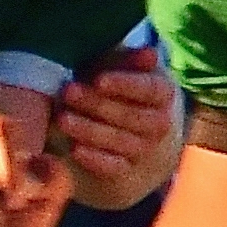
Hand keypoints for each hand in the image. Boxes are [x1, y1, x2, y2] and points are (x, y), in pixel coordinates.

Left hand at [54, 49, 181, 205]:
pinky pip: (113, 168)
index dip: (125, 85)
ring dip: (90, 130)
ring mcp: (145, 150)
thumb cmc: (119, 91)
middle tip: (68, 91)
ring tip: (63, 118)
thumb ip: (132, 60)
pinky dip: (94, 159)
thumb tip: (150, 53)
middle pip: (131, 115)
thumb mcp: (125, 70)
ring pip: (120, 141)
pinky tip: (75, 149)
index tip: (99, 80)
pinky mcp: (126, 173)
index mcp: (163, 94)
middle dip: (97, 104)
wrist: (130, 134)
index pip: (150, 89)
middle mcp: (159, 124)